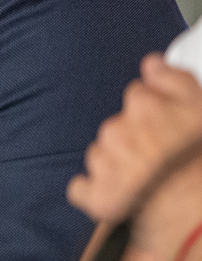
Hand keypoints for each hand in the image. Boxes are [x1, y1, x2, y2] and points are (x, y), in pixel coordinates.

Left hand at [67, 53, 201, 222]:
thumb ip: (177, 81)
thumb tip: (151, 63)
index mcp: (146, 105)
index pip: (140, 94)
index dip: (158, 112)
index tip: (169, 126)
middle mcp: (120, 129)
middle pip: (121, 126)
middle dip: (140, 139)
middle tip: (166, 158)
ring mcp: (106, 162)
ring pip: (105, 154)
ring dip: (121, 164)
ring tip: (154, 180)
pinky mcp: (98, 196)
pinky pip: (84, 188)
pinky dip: (97, 192)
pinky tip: (121, 196)